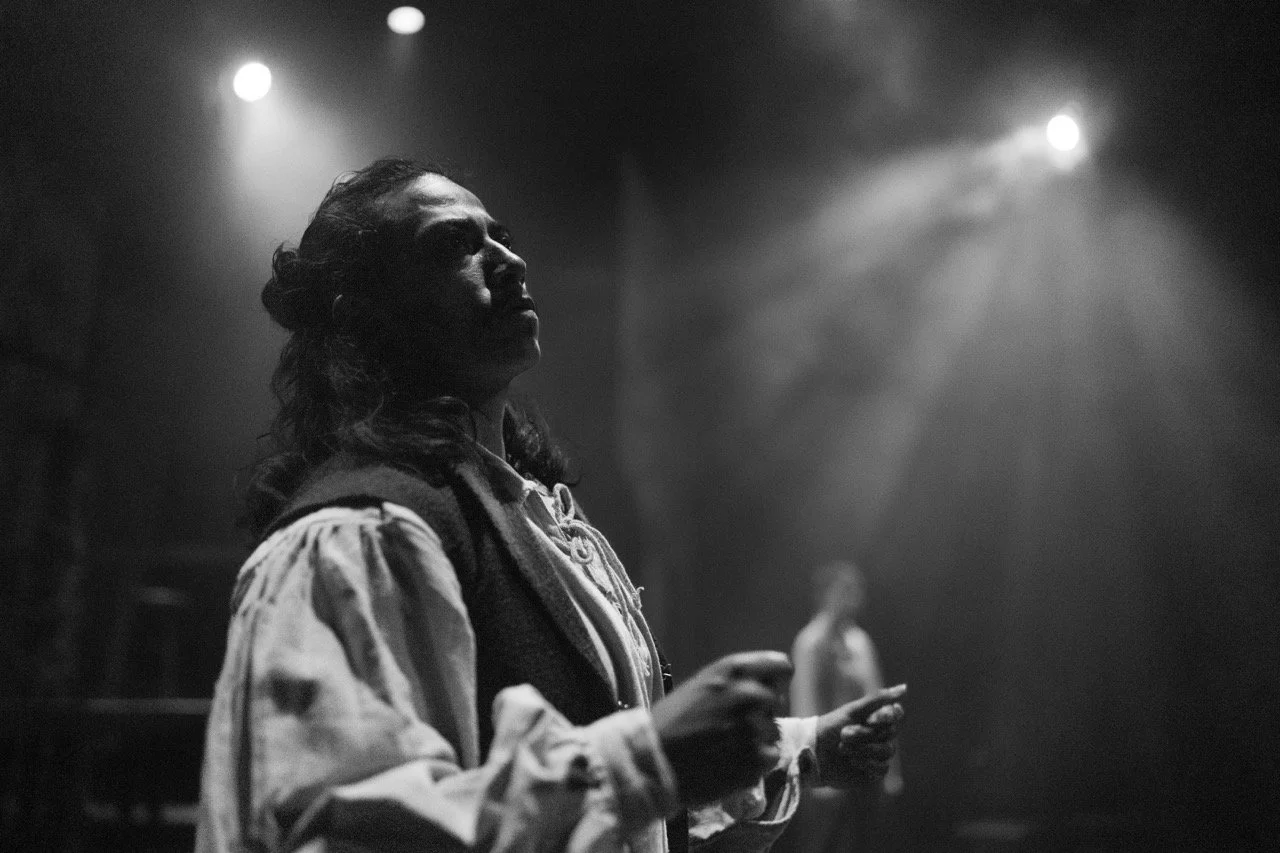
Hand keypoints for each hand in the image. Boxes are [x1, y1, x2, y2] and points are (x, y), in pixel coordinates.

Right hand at [650, 651, 790, 805]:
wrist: (652, 760)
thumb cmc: (670, 722)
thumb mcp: (700, 685)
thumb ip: (733, 682)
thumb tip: (764, 687)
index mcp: (732, 670)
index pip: (782, 666)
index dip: (775, 680)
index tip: (766, 690)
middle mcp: (749, 693)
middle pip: (776, 701)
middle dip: (761, 712)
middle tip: (734, 726)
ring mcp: (755, 726)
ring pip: (775, 731)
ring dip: (758, 739)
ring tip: (729, 747)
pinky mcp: (757, 758)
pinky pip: (772, 757)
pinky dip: (756, 763)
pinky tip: (732, 763)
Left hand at [812, 684, 905, 786]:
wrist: (814, 752)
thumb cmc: (831, 727)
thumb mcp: (853, 710)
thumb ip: (878, 699)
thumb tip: (904, 688)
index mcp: (877, 718)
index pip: (896, 714)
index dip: (887, 716)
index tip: (870, 719)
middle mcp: (881, 736)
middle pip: (889, 733)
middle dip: (864, 733)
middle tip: (843, 733)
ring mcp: (878, 754)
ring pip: (886, 751)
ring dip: (863, 748)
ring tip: (842, 747)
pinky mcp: (874, 772)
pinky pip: (882, 768)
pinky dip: (866, 763)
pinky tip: (852, 761)